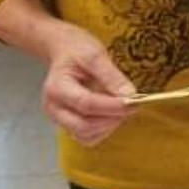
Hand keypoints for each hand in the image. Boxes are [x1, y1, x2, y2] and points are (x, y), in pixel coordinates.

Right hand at [41, 23, 135, 144]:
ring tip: (120, 106)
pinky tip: (111, 113)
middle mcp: (54, 108)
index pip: (86, 104)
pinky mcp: (68, 125)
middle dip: (112, 118)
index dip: (112, 106)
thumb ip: (112, 76)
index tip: (134, 102)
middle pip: (84, 126)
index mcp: (56, 88)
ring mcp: (59, 119)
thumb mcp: (95, 55)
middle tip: (131, 105)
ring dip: (109, 125)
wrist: (64, 52)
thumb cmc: (77, 50)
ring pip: (87, 135)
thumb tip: (129, 95)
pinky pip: (88, 137)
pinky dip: (103, 129)